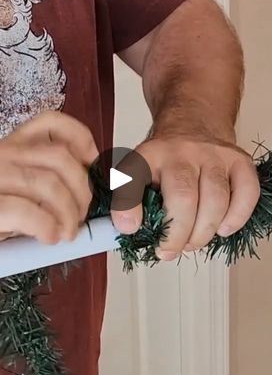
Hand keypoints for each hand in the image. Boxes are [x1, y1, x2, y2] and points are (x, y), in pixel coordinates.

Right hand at [0, 111, 97, 247]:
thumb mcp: (10, 184)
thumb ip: (42, 182)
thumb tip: (84, 197)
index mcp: (12, 146)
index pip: (52, 122)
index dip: (82, 139)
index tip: (92, 164)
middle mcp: (3, 155)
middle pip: (61, 158)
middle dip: (82, 190)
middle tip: (80, 216)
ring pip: (49, 185)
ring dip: (68, 214)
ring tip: (66, 233)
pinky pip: (27, 212)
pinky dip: (47, 227)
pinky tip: (48, 238)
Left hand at [111, 137, 259, 259]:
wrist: (193, 124)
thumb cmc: (166, 160)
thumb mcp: (139, 173)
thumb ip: (130, 200)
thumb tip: (128, 230)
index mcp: (149, 155)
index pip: (134, 176)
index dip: (128, 206)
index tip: (129, 228)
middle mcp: (181, 151)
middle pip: (183, 197)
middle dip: (176, 235)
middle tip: (169, 250)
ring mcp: (213, 154)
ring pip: (215, 199)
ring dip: (204, 232)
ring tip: (192, 242)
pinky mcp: (239, 161)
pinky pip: (246, 193)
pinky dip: (236, 218)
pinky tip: (222, 228)